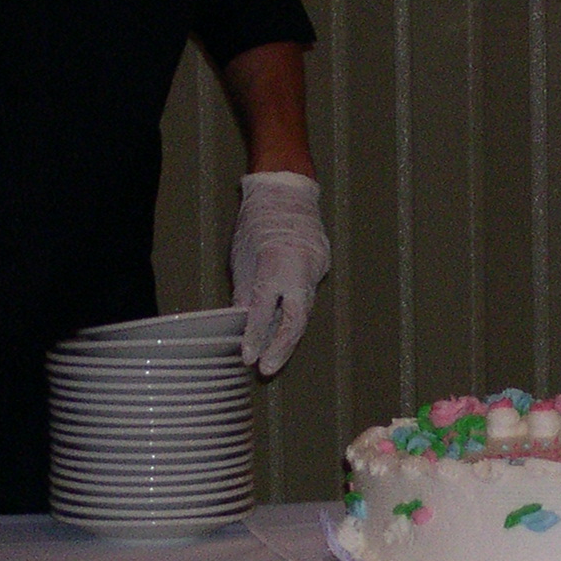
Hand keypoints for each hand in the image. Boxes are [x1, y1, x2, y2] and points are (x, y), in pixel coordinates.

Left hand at [231, 171, 329, 373]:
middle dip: (281, 348)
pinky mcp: (321, 268)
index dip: (255, 336)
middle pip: (295, 321)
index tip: (248, 357)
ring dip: (287, 335)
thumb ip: (245, 292)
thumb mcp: (243, 258)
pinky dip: (294, 314)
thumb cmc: (258, 222)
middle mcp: (299, 269)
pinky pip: (307, 297)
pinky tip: (283, 328)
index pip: (263, 310)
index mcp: (274, 264)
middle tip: (267, 367)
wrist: (287, 193)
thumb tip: (240, 324)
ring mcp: (314, 269)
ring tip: (272, 355)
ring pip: (303, 312)